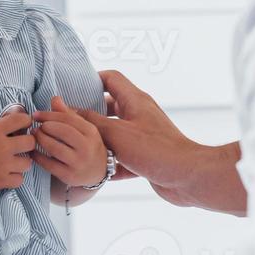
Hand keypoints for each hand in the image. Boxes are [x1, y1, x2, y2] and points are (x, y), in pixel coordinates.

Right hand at [0, 110, 35, 190]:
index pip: (22, 120)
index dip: (24, 121)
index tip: (21, 125)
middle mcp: (2, 147)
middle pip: (31, 142)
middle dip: (27, 141)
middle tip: (19, 144)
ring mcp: (3, 166)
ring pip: (28, 163)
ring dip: (22, 161)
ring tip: (13, 160)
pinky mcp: (1, 181)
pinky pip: (20, 179)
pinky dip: (15, 177)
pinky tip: (7, 172)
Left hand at [30, 96, 107, 185]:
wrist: (98, 172)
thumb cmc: (88, 145)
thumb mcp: (83, 129)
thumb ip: (68, 114)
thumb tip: (54, 98)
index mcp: (91, 132)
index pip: (67, 118)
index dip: (49, 115)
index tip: (36, 114)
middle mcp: (87, 147)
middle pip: (61, 131)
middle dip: (45, 127)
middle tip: (36, 126)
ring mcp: (78, 162)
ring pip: (54, 148)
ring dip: (40, 140)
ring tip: (34, 136)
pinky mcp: (69, 176)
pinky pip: (49, 164)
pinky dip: (38, 156)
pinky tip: (33, 152)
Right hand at [75, 70, 202, 198]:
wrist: (188, 176)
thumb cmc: (156, 150)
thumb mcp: (117, 133)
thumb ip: (90, 122)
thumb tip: (67, 109)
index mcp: (135, 101)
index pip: (111, 78)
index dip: (91, 80)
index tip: (72, 89)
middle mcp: (139, 115)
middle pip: (109, 107)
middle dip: (88, 114)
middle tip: (67, 121)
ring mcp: (142, 136)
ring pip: (113, 134)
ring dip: (97, 140)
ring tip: (76, 146)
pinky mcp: (145, 156)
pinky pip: (121, 156)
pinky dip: (109, 163)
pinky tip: (94, 171)